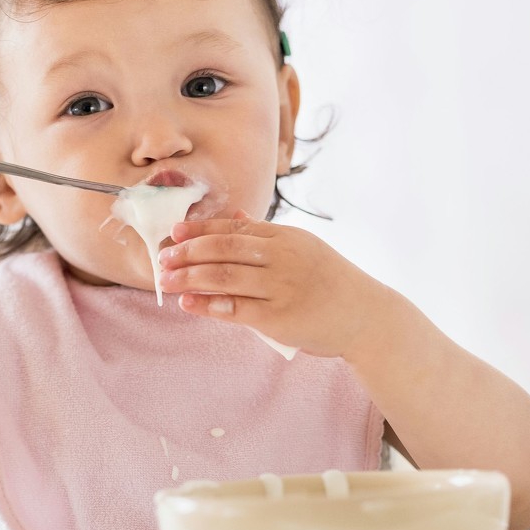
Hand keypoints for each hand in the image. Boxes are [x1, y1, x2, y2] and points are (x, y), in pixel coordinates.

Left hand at [157, 210, 391, 358]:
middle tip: (163, 257)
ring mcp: (280, 287)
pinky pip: (235, 309)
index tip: (175, 232)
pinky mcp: (278, 317)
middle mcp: (282, 257)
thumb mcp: (302, 248)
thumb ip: (265, 233)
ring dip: (190, 277)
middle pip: (224, 248)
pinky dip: (207, 305)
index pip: (234, 228)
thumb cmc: (330, 282)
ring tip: (167, 279)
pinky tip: (187, 302)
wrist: (366, 317)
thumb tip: (231, 211)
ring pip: (224, 277)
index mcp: (285, 237)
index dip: (200, 229)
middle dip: (188, 252)